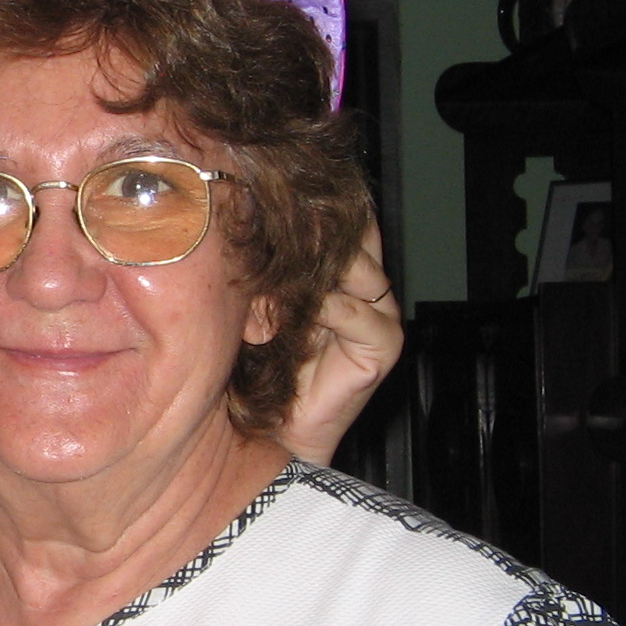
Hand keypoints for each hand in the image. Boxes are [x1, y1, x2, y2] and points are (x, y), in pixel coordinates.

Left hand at [277, 222, 401, 466]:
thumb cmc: (262, 362)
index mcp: (346, 267)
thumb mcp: (258, 302)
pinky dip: (318, 309)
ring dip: (308, 274)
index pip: (345, 218)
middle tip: (269, 233)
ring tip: (267, 288)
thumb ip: (267, 267)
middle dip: (312, 235)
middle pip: (355, 235)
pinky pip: (353, 312)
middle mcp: (369, 284)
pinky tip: (285, 317)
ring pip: (355, 268)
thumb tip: (242, 219)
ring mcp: (380, 313)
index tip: (270, 199)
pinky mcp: (383, 345)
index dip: (314, 208)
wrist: (275, 426)